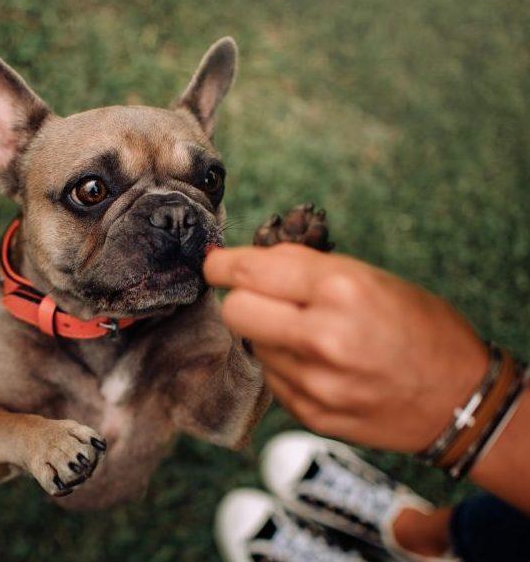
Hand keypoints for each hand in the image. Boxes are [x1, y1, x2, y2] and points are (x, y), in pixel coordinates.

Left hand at [204, 244, 488, 452]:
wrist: (459, 400)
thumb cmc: (421, 329)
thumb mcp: (372, 278)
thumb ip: (307, 268)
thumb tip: (250, 260)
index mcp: (341, 290)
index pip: (251, 271)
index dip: (223, 265)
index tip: (214, 264)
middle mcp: (323, 337)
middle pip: (235, 311)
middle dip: (240, 299)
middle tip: (260, 297)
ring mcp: (315, 382)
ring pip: (252, 345)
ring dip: (267, 334)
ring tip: (308, 334)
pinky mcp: (311, 414)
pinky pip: (272, 378)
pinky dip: (284, 365)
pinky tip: (318, 364)